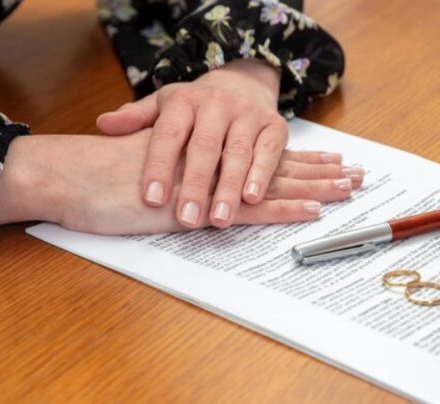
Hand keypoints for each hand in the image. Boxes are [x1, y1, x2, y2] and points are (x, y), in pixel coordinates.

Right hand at [0, 129, 362, 234]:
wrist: (78, 178)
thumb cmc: (110, 180)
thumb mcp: (158, 176)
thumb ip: (185, 178)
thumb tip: (205, 195)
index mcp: (213, 158)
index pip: (266, 158)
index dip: (302, 159)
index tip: (333, 160)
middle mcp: (220, 166)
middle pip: (282, 168)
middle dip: (324, 172)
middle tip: (360, 175)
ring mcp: (216, 186)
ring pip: (278, 184)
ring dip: (318, 187)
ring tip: (353, 188)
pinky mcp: (205, 207)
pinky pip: (255, 209)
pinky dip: (286, 208)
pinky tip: (314, 210)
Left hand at [96, 59, 299, 228]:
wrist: (243, 83)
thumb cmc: (197, 107)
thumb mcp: (164, 106)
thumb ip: (136, 118)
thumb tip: (103, 125)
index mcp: (184, 101)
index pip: (168, 135)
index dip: (159, 167)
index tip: (151, 199)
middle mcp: (217, 105)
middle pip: (205, 147)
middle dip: (196, 185)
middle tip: (187, 219)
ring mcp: (248, 115)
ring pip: (239, 153)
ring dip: (229, 188)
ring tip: (219, 219)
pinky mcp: (275, 126)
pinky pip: (269, 153)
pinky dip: (261, 176)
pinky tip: (252, 199)